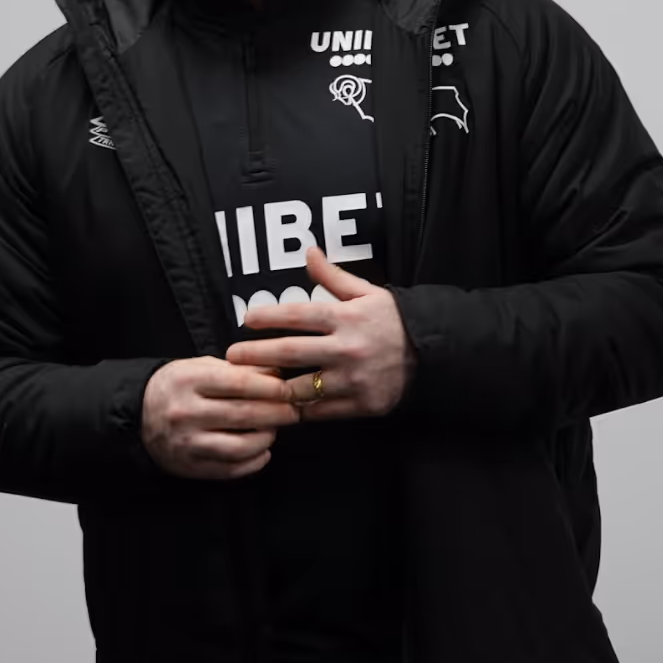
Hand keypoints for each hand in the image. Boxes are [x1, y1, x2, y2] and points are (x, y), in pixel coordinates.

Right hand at [140, 357, 300, 478]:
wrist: (136, 416)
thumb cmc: (176, 388)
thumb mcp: (199, 367)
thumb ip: (236, 370)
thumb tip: (277, 373)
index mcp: (187, 381)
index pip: (239, 383)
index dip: (271, 387)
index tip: (289, 389)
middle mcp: (185, 412)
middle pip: (244, 414)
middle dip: (278, 413)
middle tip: (294, 411)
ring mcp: (187, 443)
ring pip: (241, 446)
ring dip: (266, 438)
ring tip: (274, 430)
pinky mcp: (190, 467)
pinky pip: (231, 469)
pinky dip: (254, 462)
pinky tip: (262, 451)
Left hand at [227, 246, 414, 419]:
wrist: (431, 355)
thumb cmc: (393, 321)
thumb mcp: (367, 293)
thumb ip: (333, 277)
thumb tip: (308, 251)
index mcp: (346, 318)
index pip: (298, 314)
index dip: (268, 317)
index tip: (246, 320)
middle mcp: (346, 348)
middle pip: (290, 352)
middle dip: (255, 354)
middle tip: (231, 356)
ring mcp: (352, 380)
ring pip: (300, 387)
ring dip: (272, 388)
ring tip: (251, 385)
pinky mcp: (359, 405)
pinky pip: (320, 411)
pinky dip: (298, 410)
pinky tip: (280, 407)